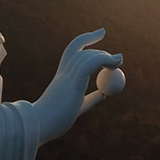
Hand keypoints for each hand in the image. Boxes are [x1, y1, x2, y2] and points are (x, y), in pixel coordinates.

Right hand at [33, 29, 121, 143]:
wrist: (40, 126)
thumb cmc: (55, 121)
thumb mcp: (78, 107)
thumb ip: (90, 99)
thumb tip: (104, 94)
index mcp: (62, 77)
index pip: (73, 50)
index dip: (87, 39)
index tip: (100, 33)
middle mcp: (63, 73)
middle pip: (81, 51)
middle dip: (100, 50)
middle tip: (118, 58)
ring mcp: (67, 77)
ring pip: (87, 56)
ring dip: (106, 56)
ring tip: (119, 62)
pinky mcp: (73, 83)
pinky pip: (90, 64)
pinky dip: (104, 60)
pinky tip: (115, 63)